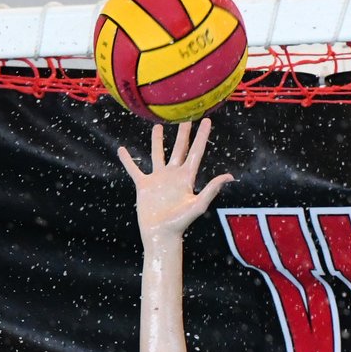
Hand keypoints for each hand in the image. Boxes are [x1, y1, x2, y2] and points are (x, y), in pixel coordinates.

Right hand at [118, 119, 233, 240]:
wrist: (161, 235)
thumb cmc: (180, 223)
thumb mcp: (198, 204)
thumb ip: (212, 189)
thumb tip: (229, 176)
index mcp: (187, 178)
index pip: (196, 152)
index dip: (202, 136)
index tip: (206, 120)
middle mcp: (173, 175)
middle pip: (179, 149)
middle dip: (183, 134)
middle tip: (186, 116)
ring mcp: (158, 179)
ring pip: (158, 154)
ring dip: (158, 141)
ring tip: (158, 127)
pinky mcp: (144, 186)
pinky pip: (134, 169)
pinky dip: (128, 160)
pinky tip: (121, 150)